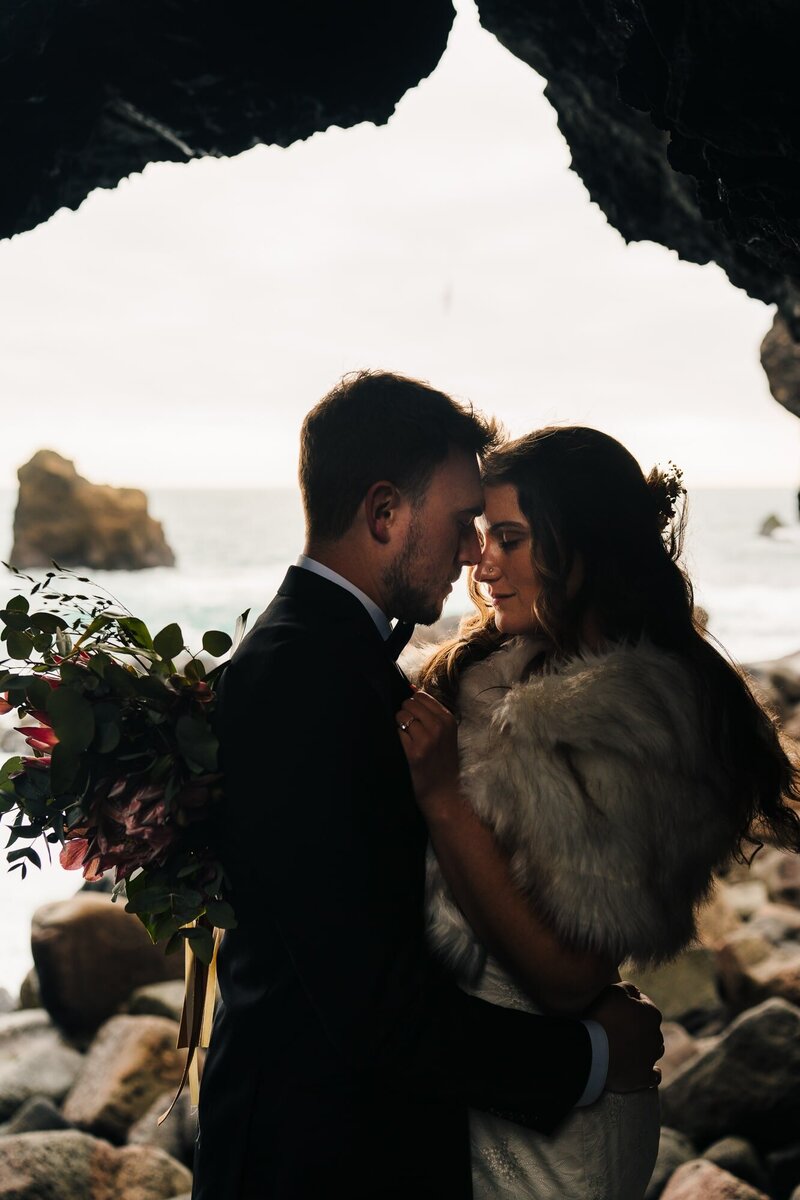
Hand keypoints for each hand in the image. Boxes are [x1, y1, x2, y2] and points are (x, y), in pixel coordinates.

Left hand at [395, 691, 459, 810]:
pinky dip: (396, 738)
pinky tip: (403, 749)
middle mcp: (439, 726)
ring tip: (407, 740)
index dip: (412, 706)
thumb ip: (430, 712)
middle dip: (405, 714)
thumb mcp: (445, 733)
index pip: (421, 696)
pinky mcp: (414, 752)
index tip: (415, 719)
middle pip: (409, 703)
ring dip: (399, 726)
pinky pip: (396, 732)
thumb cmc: (442, 762)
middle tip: (409, 731)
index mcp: (448, 719)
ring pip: (401, 716)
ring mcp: (427, 739)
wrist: (444, 792)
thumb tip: (411, 688)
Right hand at [585, 982, 663, 1092]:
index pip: (645, 1004)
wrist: (592, 1051)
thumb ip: (629, 988)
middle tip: (620, 1027)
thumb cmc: (602, 1017)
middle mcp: (656, 1036)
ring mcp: (651, 1059)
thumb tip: (637, 993)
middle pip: (650, 1028)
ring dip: (646, 1048)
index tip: (619, 1007)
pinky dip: (651, 1073)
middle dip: (640, 1026)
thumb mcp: (613, 991)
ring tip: (629, 1048)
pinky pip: (654, 1076)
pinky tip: (646, 1070)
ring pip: (654, 1050)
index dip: (632, 1004)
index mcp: (652, 1014)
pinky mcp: (644, 1078)